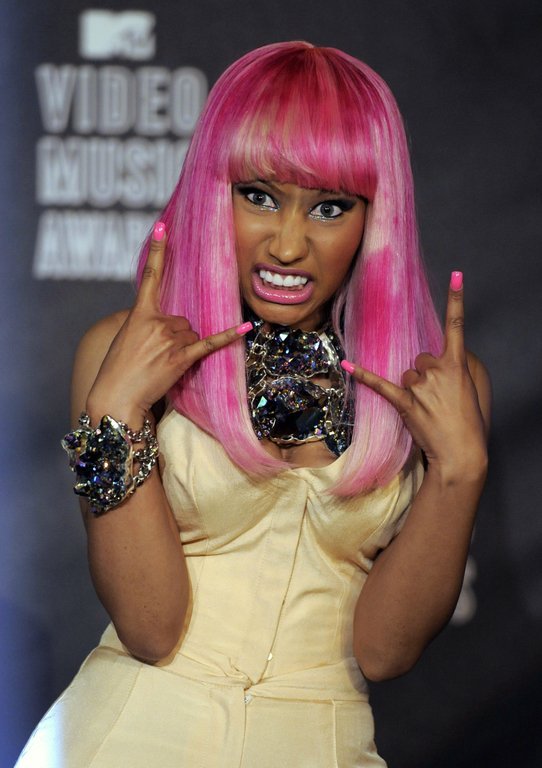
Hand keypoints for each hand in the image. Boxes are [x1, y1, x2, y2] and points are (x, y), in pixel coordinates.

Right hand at [86, 222, 250, 424]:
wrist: (116, 397)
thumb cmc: (119, 370)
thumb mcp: (126, 338)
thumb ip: (146, 324)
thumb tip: (169, 324)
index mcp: (139, 314)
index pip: (150, 277)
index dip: (157, 251)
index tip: (162, 227)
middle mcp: (157, 322)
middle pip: (182, 319)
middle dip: (175, 336)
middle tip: (157, 355)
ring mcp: (170, 339)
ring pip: (192, 334)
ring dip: (183, 348)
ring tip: (163, 364)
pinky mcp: (181, 357)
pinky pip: (208, 343)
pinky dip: (227, 336)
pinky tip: (244, 328)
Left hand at [341, 272, 487, 477]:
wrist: (460, 453)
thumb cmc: (466, 424)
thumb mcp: (468, 390)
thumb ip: (451, 371)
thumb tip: (433, 366)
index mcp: (456, 365)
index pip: (456, 325)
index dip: (456, 298)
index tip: (455, 275)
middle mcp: (437, 370)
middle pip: (420, 357)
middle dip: (425, 374)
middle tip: (435, 397)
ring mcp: (419, 386)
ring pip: (406, 374)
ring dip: (412, 388)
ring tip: (425, 408)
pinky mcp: (404, 402)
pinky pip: (380, 384)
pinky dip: (363, 375)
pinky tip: (347, 365)